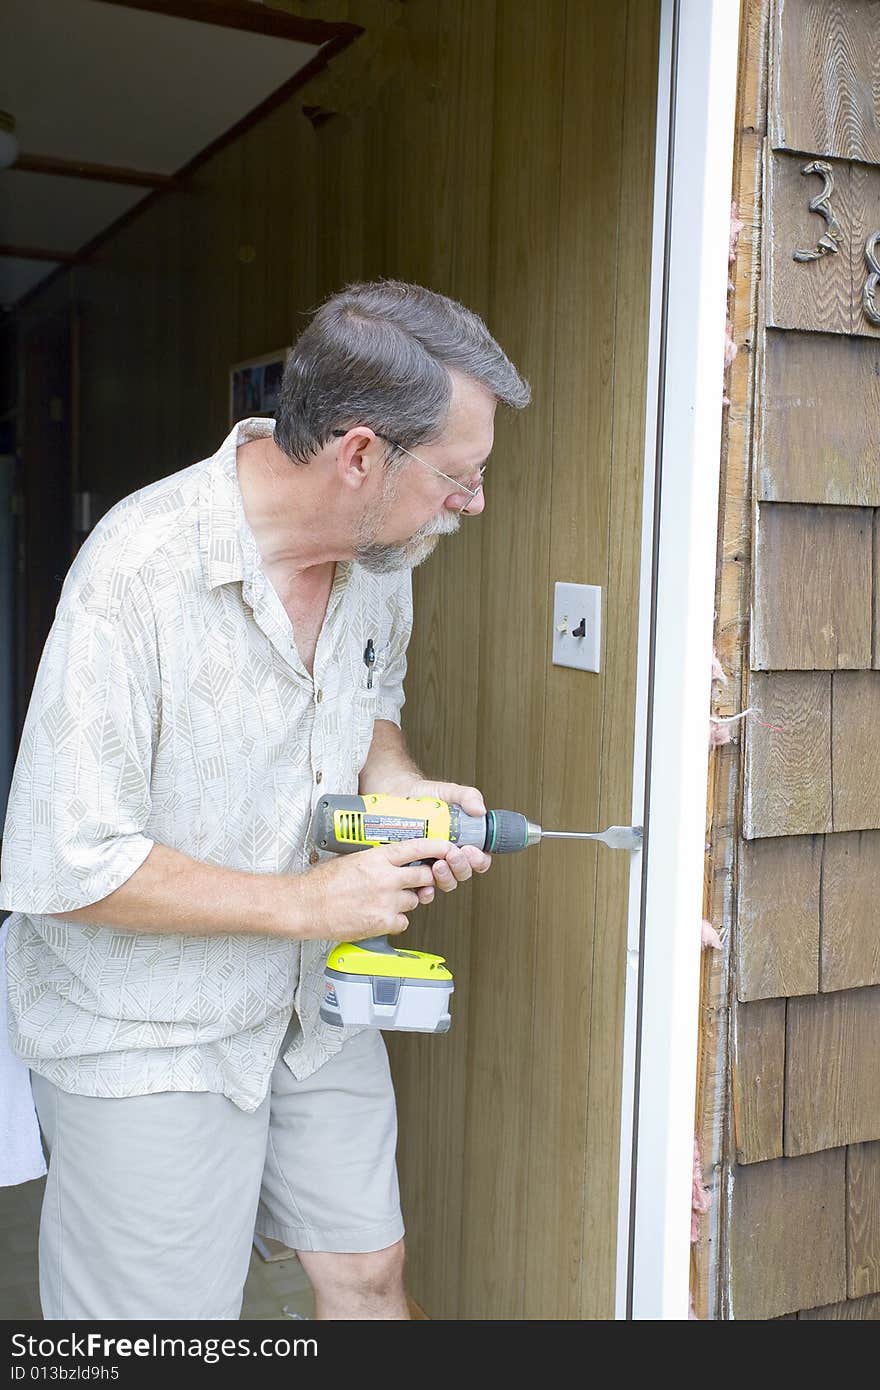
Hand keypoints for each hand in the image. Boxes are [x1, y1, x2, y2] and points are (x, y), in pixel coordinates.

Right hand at [301, 838, 454, 940]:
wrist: (306, 906)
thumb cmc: (322, 883)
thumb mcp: (353, 858)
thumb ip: (377, 860)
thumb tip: (395, 862)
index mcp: (378, 858)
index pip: (418, 848)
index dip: (438, 848)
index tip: (447, 848)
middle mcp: (386, 878)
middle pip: (425, 876)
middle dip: (424, 879)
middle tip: (417, 881)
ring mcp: (387, 902)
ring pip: (415, 900)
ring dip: (406, 901)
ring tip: (384, 900)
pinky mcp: (383, 923)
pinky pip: (403, 922)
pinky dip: (395, 921)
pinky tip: (379, 916)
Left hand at [405, 779, 491, 894]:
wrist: (396, 793)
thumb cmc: (425, 795)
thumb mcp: (450, 792)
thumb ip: (468, 796)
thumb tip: (480, 810)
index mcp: (463, 841)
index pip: (479, 859)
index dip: (479, 860)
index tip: (471, 850)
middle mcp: (448, 856)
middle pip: (463, 873)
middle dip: (461, 867)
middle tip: (453, 855)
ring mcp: (430, 864)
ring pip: (446, 883)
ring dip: (445, 878)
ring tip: (437, 865)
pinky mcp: (412, 871)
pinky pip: (421, 889)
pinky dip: (425, 892)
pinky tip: (423, 885)